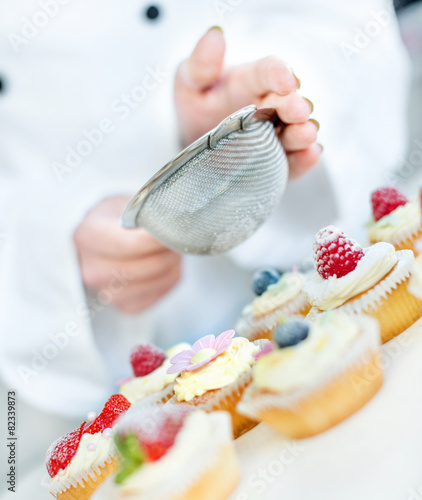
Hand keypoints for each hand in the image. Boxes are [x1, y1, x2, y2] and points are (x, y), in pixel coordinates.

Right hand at [73, 196, 181, 313]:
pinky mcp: (123, 306)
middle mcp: (91, 269)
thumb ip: (148, 214)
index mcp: (87, 236)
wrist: (106, 237)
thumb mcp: (128, 204)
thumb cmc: (119, 217)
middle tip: (176, 238)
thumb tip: (173, 226)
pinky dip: (168, 280)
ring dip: (171, 266)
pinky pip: (157, 295)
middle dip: (168, 251)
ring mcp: (105, 292)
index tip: (175, 230)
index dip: (158, 238)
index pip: (130, 244)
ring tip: (170, 250)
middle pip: (145, 266)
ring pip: (154, 283)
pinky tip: (164, 267)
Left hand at [175, 28, 320, 178]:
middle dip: (295, 106)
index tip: (287, 80)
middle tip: (299, 110)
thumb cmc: (198, 105)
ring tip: (307, 133)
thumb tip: (214, 36)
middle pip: (287, 103)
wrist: (196, 141)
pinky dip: (303, 159)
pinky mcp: (274, 160)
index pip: (268, 71)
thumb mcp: (190, 81)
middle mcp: (268, 106)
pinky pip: (291, 161)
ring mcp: (273, 134)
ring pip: (293, 132)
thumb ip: (201, 64)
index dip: (279, 74)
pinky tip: (311, 154)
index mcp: (251, 81)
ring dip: (303, 132)